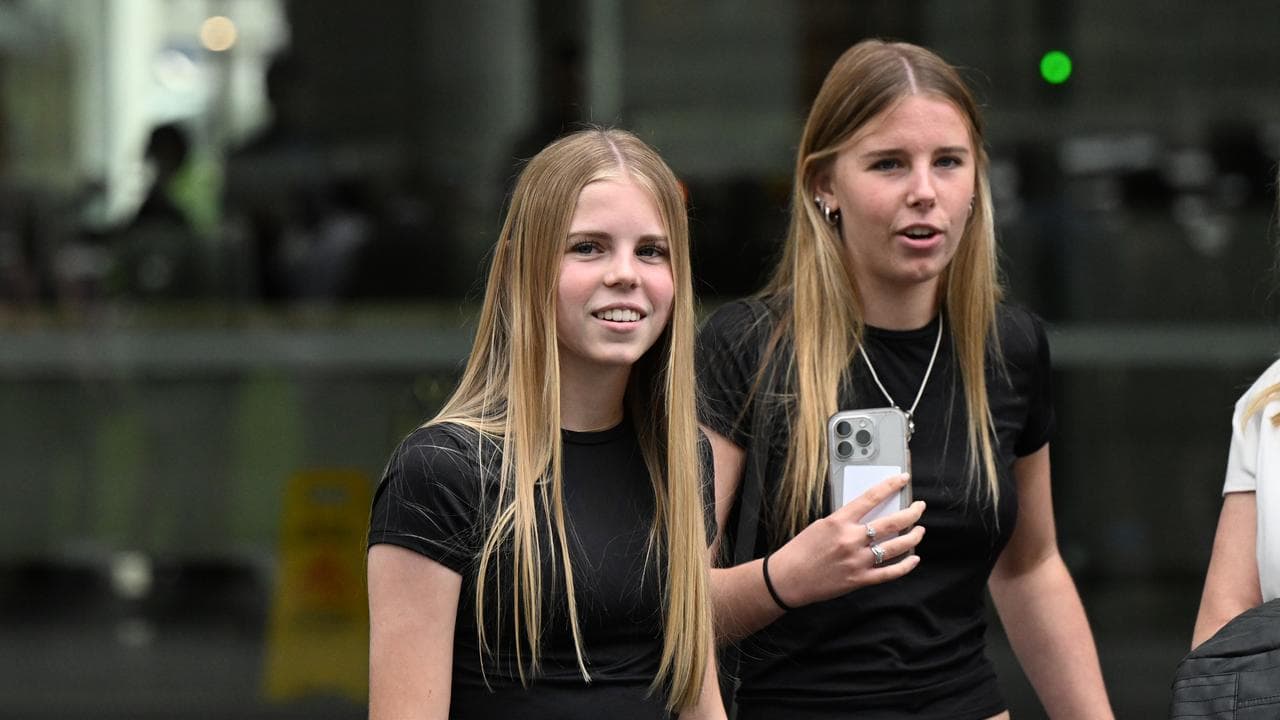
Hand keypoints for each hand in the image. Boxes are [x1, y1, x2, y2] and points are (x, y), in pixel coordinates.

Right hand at [767, 473, 923, 607]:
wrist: (788, 577)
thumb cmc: (800, 550)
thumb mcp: (821, 525)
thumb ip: (845, 520)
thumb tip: (869, 516)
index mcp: (839, 521)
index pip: (871, 497)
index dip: (890, 485)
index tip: (903, 479)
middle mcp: (851, 539)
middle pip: (891, 522)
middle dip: (911, 513)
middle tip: (919, 507)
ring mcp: (857, 560)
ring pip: (896, 547)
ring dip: (913, 538)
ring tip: (919, 531)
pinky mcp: (860, 579)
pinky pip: (890, 573)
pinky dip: (905, 566)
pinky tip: (914, 559)